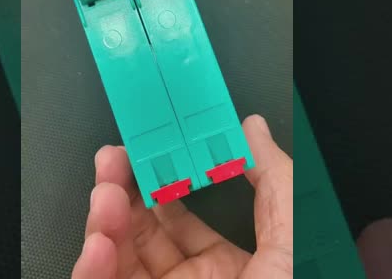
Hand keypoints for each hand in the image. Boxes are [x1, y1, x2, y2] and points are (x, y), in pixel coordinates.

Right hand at [72, 114, 292, 278]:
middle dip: (122, 193)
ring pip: (117, 264)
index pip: (182, 216)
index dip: (160, 181)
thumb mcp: (300, 237)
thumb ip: (275, 178)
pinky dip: (91, 271)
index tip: (144, 149)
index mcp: (234, 268)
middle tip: (112, 161)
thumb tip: (253, 127)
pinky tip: (98, 244)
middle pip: (142, 236)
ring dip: (103, 226)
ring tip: (106, 195)